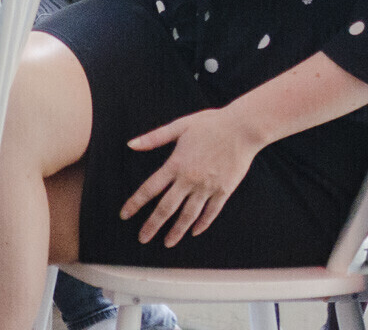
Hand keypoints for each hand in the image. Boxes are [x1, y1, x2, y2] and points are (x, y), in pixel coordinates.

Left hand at [121, 107, 261, 245]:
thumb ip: (154, 138)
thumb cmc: (210, 124)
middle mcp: (190, 180)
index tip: (125, 215)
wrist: (242, 129)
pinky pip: (211, 212)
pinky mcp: (224, 191)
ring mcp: (208, 187)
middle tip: (142, 238)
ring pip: (189, 215)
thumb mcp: (179, 126)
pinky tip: (194, 232)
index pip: (150, 189)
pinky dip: (202, 224)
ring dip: (177, 231)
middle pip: (167, 208)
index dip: (135, 203)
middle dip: (153, 225)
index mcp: (176, 164)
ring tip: (167, 242)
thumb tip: (131, 144)